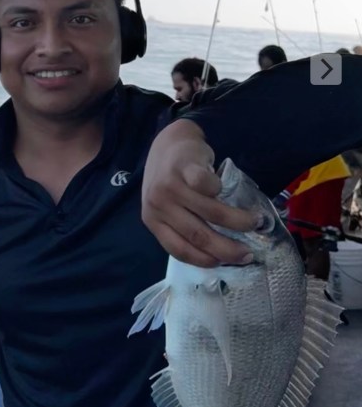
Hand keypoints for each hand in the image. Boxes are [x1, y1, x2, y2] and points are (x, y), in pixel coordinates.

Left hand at [142, 120, 257, 267]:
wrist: (168, 143)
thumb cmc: (171, 180)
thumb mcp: (168, 207)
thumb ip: (184, 226)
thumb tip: (219, 254)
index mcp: (152, 220)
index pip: (180, 250)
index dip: (206, 260)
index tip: (227, 264)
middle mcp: (159, 206)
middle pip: (198, 235)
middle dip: (228, 249)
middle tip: (248, 254)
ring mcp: (170, 186)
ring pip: (210, 213)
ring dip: (238, 221)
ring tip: (254, 223)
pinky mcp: (185, 168)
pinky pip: (208, 186)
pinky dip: (221, 190)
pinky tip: (228, 191)